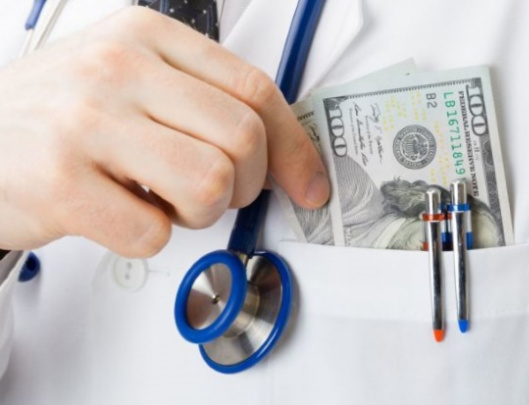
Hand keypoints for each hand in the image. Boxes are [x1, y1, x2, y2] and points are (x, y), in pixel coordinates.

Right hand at [0, 6, 328, 256]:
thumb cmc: (63, 113)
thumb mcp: (132, 77)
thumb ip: (204, 102)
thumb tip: (284, 155)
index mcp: (147, 37)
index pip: (255, 90)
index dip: (295, 147)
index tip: (309, 183)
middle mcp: (118, 70)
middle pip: (244, 140)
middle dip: (246, 185)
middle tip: (216, 191)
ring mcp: (86, 125)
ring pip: (209, 186)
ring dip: (199, 213)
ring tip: (162, 200)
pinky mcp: (60, 184)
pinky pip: (152, 233)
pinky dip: (147, 236)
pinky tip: (119, 212)